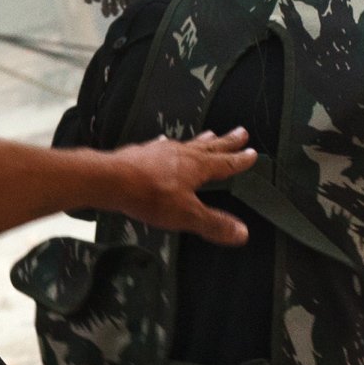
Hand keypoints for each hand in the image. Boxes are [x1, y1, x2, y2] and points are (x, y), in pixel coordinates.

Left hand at [100, 129, 255, 246]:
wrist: (111, 180)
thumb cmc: (149, 195)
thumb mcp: (187, 215)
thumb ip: (213, 223)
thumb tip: (241, 232)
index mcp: (197, 167)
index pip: (225, 163)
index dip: (240, 160)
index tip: (252, 153)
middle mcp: (182, 154)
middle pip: (210, 147)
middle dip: (227, 142)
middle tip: (240, 132)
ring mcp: (161, 151)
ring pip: (188, 144)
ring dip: (201, 141)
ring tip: (210, 135)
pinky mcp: (142, 153)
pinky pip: (160, 146)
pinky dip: (167, 145)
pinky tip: (164, 143)